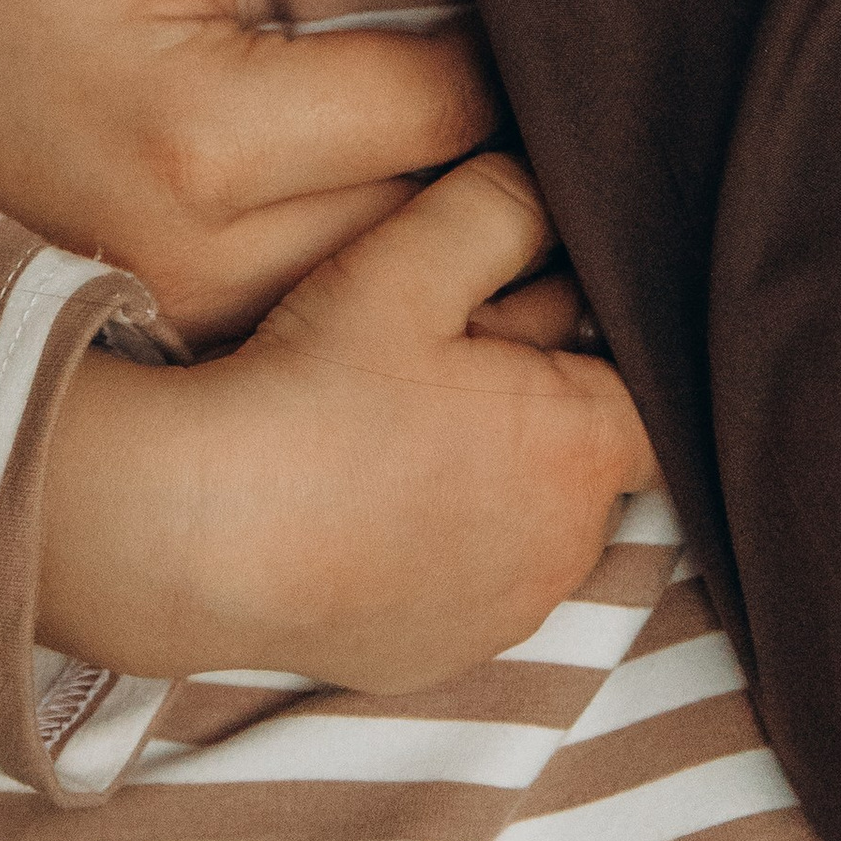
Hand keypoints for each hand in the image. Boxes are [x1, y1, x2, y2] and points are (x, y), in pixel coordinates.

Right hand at [0, 0, 497, 344]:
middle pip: (447, 219)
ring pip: (402, 281)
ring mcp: (182, 317)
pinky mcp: (170, 333)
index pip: (449, 107)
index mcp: (199, 137)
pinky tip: (366, 166)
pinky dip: (377, 249)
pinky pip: (335, 307)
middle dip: (491, 129)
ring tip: (437, 98)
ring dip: (443, 200)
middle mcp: (200, 259)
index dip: (499, 27)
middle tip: (499, 36)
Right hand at [41, 151, 657, 693]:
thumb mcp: (408, 261)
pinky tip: (363, 496)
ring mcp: (500, 617)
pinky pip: (462, 583)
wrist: (194, 534)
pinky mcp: (434, 658)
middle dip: (538, 400)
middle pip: (585, 450)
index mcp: (584, 450)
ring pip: (525, 520)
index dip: (592, 332)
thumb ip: (503, 205)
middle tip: (441, 353)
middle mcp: (567, 551)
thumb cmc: (310, 394)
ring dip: (488, 475)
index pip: (646, 380)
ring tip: (392, 425)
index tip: (527, 300)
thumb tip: (553, 182)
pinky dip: (432, 543)